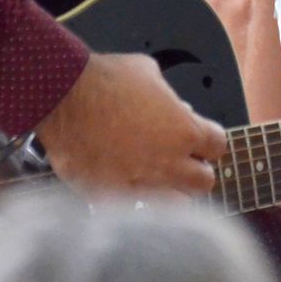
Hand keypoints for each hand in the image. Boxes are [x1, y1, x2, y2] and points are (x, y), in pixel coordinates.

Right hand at [35, 52, 226, 193]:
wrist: (62, 96)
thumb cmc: (105, 80)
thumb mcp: (149, 72)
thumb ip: (169, 97)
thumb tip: (174, 108)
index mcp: (185, 130)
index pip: (218, 146)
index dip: (209, 141)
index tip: (199, 139)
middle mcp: (169, 163)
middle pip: (204, 182)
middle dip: (195, 171)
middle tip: (180, 160)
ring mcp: (141, 184)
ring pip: (175, 204)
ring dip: (171, 191)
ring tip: (156, 178)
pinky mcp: (112, 197)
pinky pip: (136, 208)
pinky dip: (136, 200)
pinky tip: (126, 184)